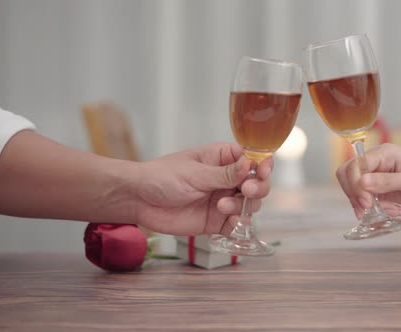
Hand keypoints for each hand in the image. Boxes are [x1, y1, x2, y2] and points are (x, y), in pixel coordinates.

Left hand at [132, 142, 271, 235]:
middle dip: (258, 187)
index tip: (262, 171)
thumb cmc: (162, 177)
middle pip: (257, 183)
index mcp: (222, 159)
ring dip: (244, 206)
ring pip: (250, 204)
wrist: (138, 200)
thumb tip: (249, 165)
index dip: (262, 165)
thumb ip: (224, 174)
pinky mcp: (216, 221)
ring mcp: (223, 200)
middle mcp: (227, 179)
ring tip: (222, 207)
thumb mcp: (195, 173)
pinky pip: (236, 224)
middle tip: (246, 190)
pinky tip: (229, 221)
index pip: (252, 159)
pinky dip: (238, 224)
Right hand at [336, 143, 400, 216]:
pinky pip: (364, 200)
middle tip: (368, 209)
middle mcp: (376, 162)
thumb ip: (388, 181)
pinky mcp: (378, 189)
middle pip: (348, 175)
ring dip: (365, 205)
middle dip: (355, 194)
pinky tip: (393, 211)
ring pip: (353, 189)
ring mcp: (375, 175)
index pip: (356, 165)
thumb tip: (362, 182)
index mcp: (384, 153)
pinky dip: (374, 209)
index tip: (366, 202)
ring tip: (390, 211)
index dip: (355, 184)